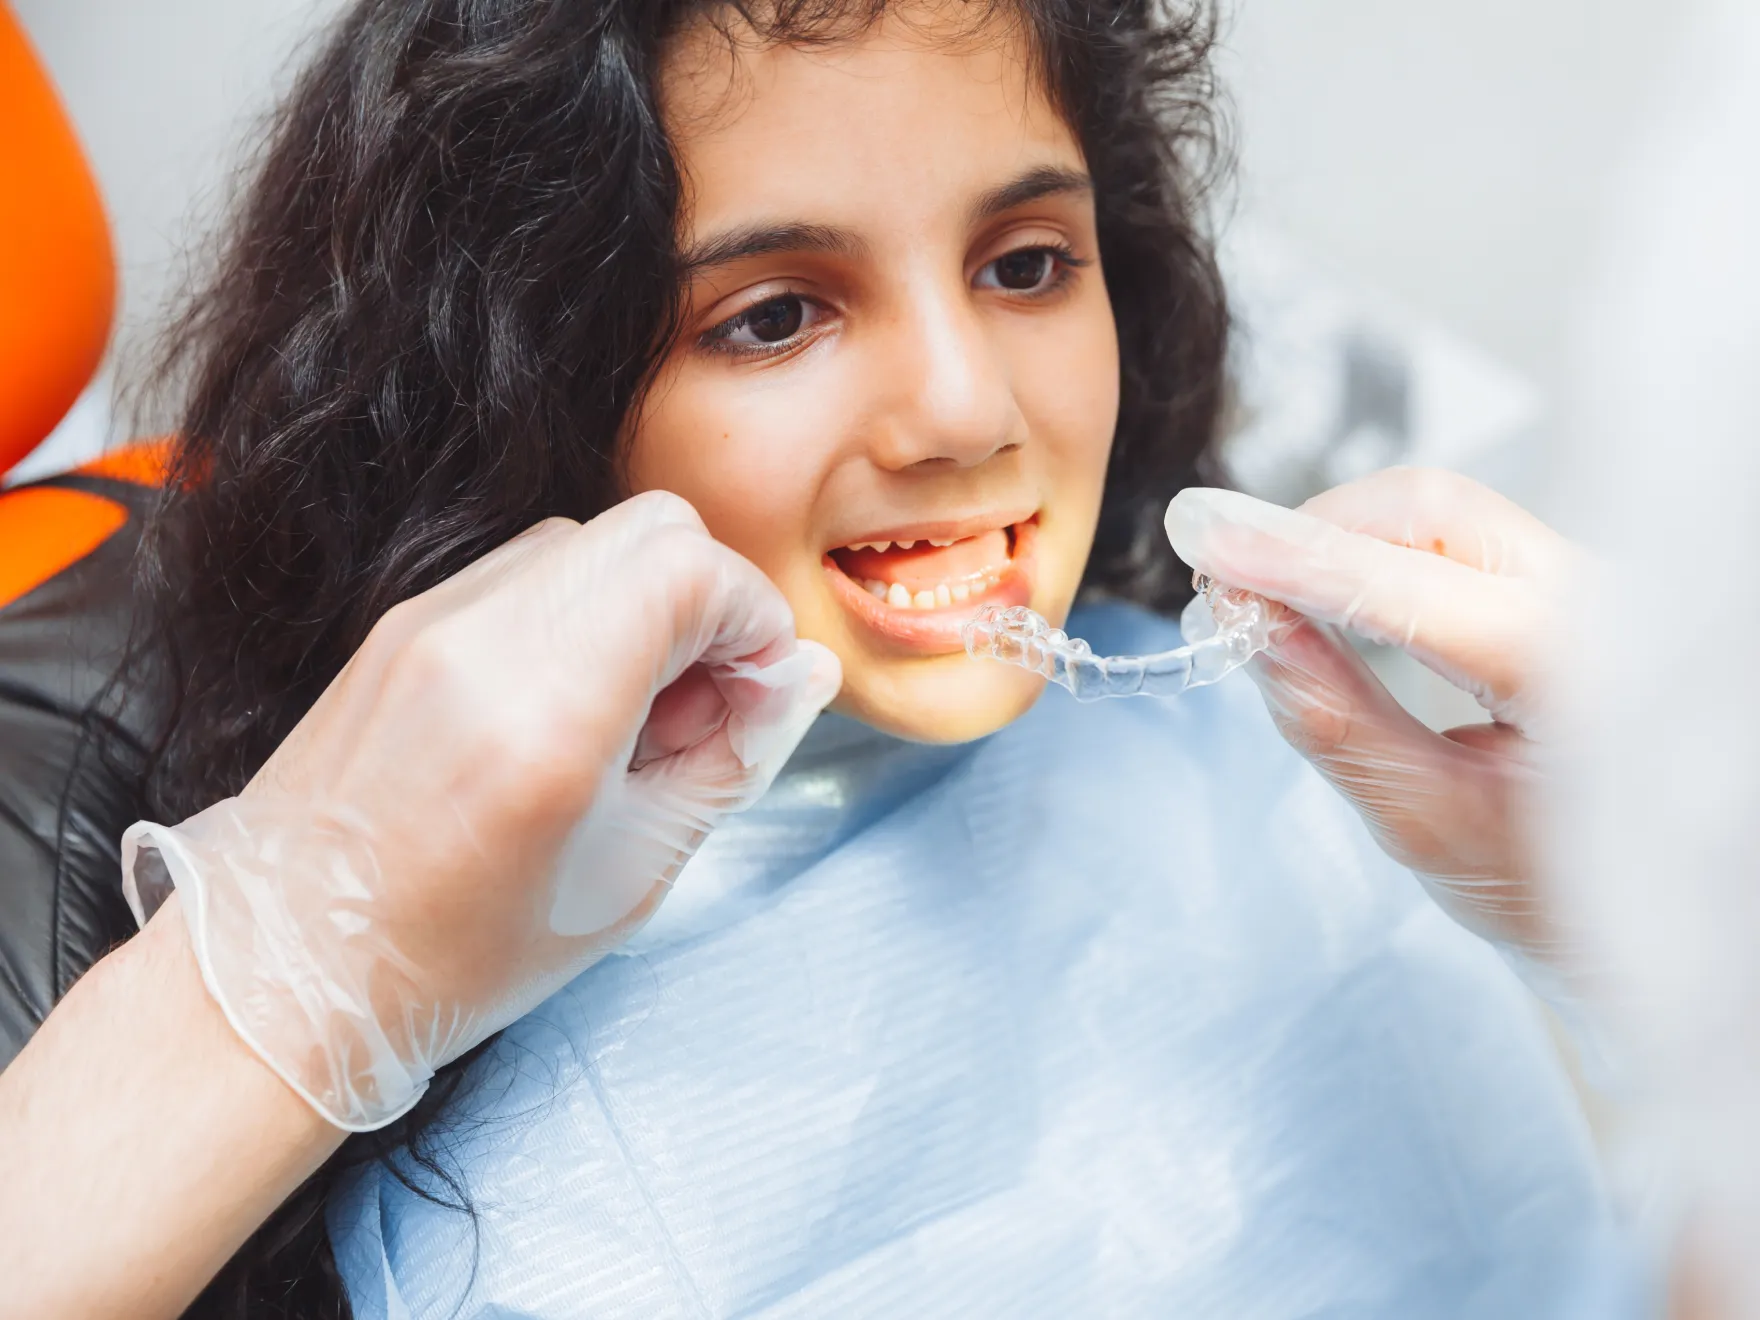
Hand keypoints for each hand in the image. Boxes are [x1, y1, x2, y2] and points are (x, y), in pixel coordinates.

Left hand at [122, 491, 840, 1129]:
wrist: (285, 969)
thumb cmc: (455, 956)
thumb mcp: (629, 878)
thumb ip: (728, 763)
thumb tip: (801, 679)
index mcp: (548, 713)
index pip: (692, 569)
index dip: (754, 619)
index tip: (760, 690)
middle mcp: (485, 641)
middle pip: (652, 528)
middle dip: (710, 600)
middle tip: (707, 700)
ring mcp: (431, 621)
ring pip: (590, 540)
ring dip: (644, 602)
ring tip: (634, 713)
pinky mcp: (402, 624)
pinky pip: (527, 573)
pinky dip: (580, 613)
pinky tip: (571, 706)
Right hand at [1165, 467, 1580, 958]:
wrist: (1655, 918)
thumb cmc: (1555, 893)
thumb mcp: (1429, 823)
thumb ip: (1338, 723)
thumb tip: (1252, 630)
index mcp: (1585, 671)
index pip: (1414, 586)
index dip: (1298, 562)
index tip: (1210, 549)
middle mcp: (1603, 602)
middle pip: (1431, 511)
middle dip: (1317, 534)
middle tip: (1230, 578)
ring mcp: (1591, 584)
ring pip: (1441, 513)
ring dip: (1342, 541)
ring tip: (1268, 595)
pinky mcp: (1567, 586)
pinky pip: (1457, 538)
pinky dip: (1377, 553)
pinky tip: (1330, 594)